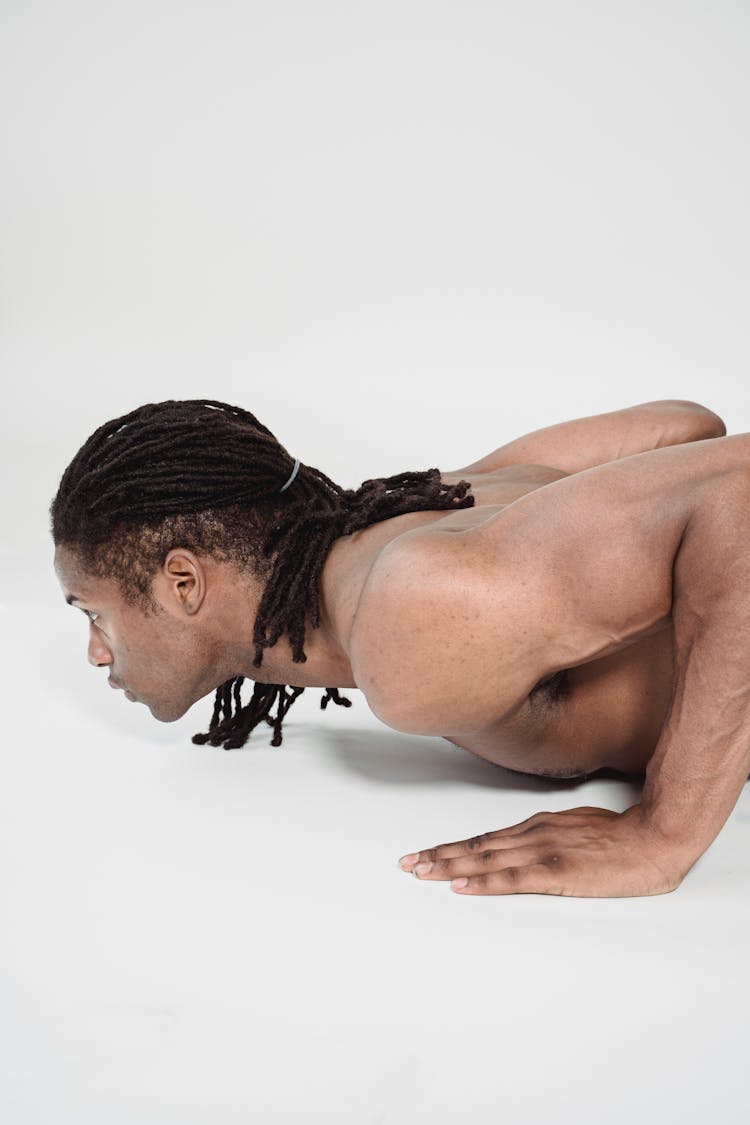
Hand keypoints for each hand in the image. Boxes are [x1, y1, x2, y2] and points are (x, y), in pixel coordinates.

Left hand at [398, 805, 690, 897]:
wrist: (653, 838)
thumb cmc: (620, 836)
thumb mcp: (574, 828)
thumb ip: (547, 837)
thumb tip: (523, 846)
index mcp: (536, 827)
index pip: (484, 839)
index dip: (452, 847)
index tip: (425, 853)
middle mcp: (532, 836)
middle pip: (476, 847)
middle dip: (438, 856)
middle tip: (407, 864)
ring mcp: (543, 853)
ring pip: (486, 860)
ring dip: (450, 867)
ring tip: (421, 872)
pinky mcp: (557, 873)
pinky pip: (513, 879)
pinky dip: (484, 882)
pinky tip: (462, 886)